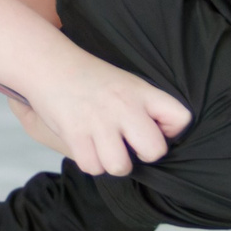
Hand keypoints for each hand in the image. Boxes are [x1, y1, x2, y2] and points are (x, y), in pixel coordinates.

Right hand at [13, 52, 187, 176]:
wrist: (50, 64)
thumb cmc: (90, 78)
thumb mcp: (127, 82)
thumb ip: (145, 107)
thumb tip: (161, 137)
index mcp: (141, 92)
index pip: (181, 119)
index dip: (172, 132)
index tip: (155, 129)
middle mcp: (124, 107)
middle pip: (155, 150)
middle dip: (143, 156)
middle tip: (129, 146)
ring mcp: (99, 122)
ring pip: (120, 167)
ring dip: (111, 163)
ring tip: (103, 147)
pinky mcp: (75, 134)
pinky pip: (92, 167)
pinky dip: (89, 162)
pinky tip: (86, 147)